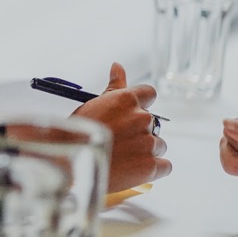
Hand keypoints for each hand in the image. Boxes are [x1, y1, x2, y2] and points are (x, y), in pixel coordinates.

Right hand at [72, 62, 171, 192]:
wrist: (73, 165)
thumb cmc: (79, 134)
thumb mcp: (94, 104)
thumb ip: (113, 87)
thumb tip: (118, 66)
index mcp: (127, 100)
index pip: (149, 94)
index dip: (142, 104)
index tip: (132, 114)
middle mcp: (142, 119)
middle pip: (152, 124)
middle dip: (140, 132)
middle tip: (120, 142)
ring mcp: (148, 143)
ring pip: (158, 145)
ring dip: (146, 151)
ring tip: (124, 158)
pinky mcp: (152, 166)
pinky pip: (164, 166)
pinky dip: (154, 169)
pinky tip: (136, 170)